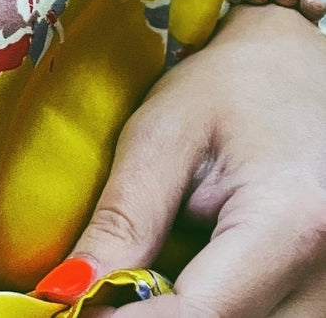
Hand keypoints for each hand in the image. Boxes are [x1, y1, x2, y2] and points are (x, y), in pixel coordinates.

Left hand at [53, 3, 325, 315]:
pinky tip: (177, 282)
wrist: (296, 70)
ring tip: (134, 283)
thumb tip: (67, 290)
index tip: (70, 311)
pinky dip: (215, 311)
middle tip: (94, 298)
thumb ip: (124, 220)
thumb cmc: (229, 87)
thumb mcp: (162, 136)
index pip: (198, 315)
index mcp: (291, 224)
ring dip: (181, 316)